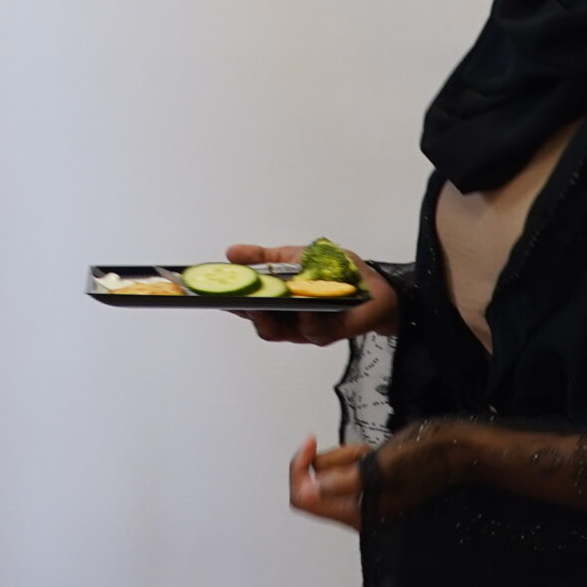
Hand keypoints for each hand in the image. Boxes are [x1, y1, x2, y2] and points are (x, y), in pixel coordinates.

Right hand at [225, 243, 398, 345]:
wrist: (375, 285)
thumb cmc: (335, 272)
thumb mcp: (296, 257)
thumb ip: (264, 258)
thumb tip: (231, 252)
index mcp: (278, 302)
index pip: (247, 306)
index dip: (228, 302)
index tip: (211, 294)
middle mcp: (288, 320)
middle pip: (259, 324)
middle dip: (245, 312)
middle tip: (234, 300)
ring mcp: (306, 329)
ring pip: (278, 332)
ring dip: (268, 318)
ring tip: (262, 303)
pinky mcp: (329, 333)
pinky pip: (312, 332)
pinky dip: (305, 319)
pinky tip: (304, 306)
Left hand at [290, 420, 471, 529]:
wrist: (455, 449)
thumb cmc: (425, 457)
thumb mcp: (380, 467)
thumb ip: (343, 481)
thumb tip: (310, 489)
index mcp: (357, 514)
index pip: (304, 499)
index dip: (299, 470)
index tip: (309, 444)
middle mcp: (357, 510)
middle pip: (315, 481)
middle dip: (335, 458)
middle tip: (362, 452)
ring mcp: (363, 496)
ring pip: (331, 469)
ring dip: (349, 453)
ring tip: (376, 453)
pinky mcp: (369, 482)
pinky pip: (346, 464)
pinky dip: (357, 453)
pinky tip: (380, 452)